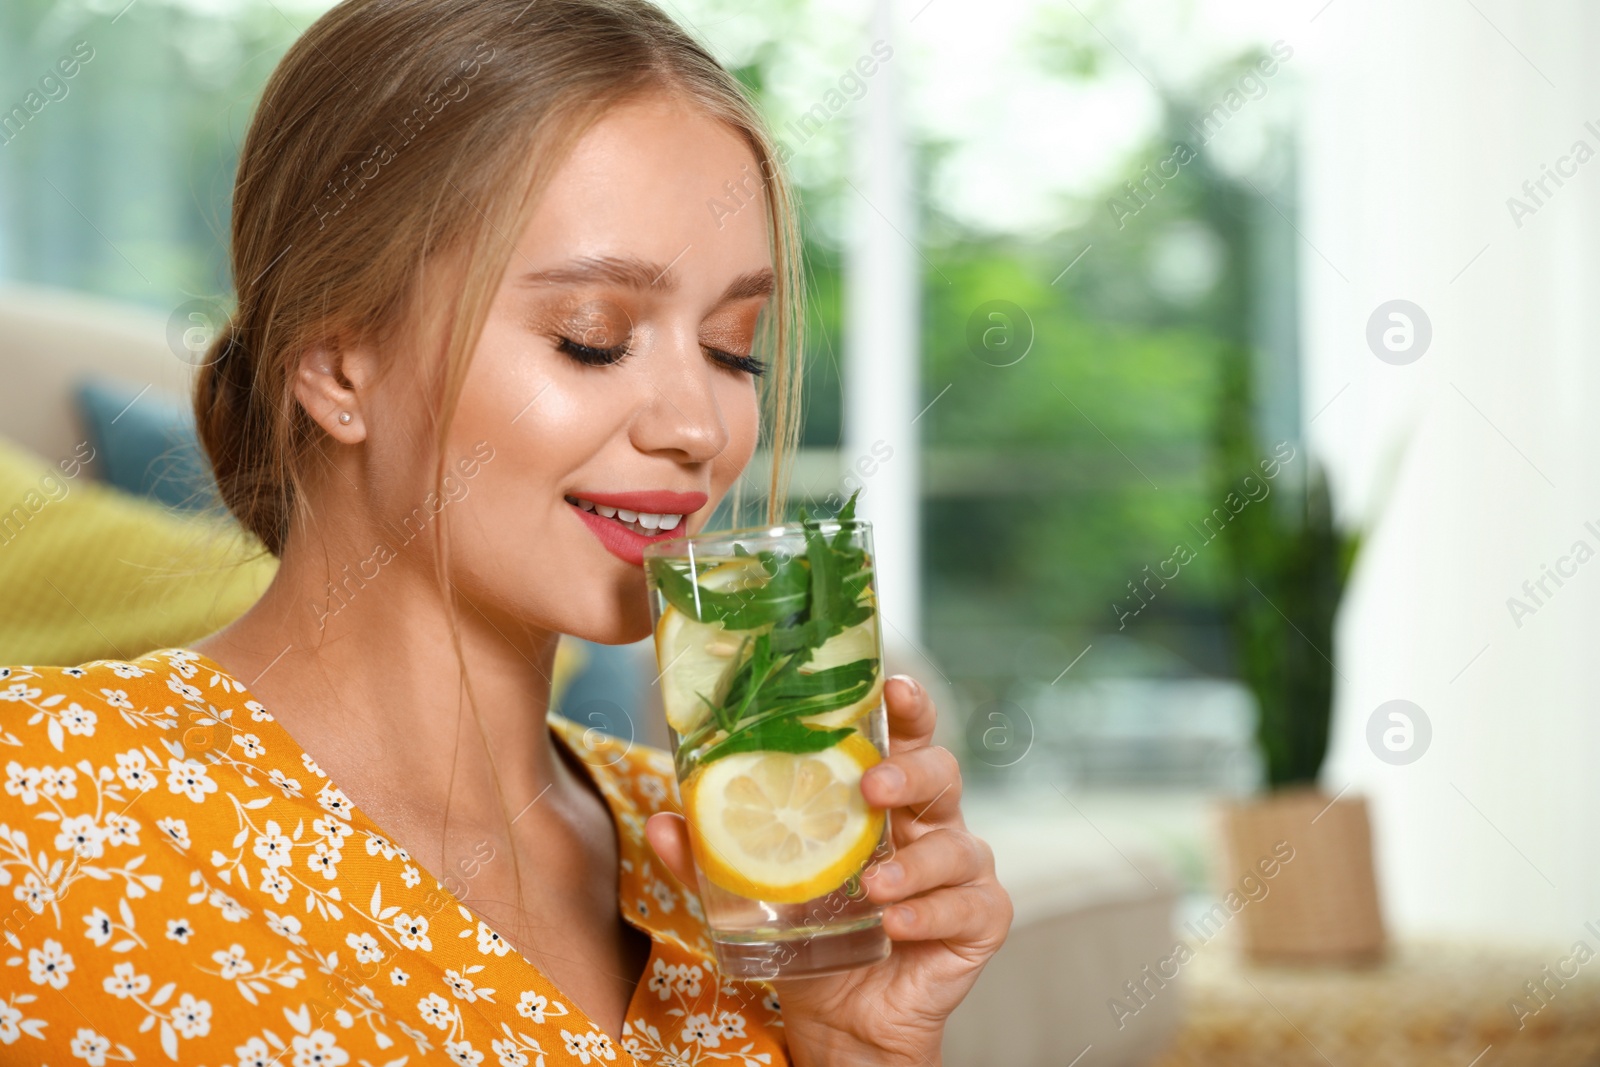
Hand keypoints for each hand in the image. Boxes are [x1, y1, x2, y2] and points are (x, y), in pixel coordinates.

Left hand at [645, 674, 1013, 1065]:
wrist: (841, 1014)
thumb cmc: (809, 931)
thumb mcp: (756, 891)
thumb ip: (712, 858)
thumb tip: (663, 823)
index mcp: (885, 797)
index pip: (905, 736)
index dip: (908, 707)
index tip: (892, 687)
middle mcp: (931, 822)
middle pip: (941, 773)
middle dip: (909, 773)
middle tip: (871, 787)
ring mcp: (961, 870)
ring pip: (957, 847)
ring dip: (914, 864)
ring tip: (871, 887)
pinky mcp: (980, 919)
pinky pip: (970, 906)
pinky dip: (931, 913)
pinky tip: (898, 924)